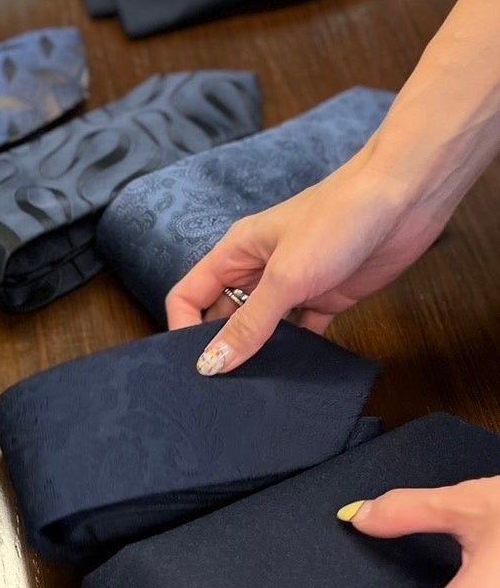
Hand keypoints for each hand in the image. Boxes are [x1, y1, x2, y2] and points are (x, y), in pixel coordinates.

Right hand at [164, 153, 453, 374]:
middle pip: (222, 315)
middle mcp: (259, 270)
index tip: (193, 365)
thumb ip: (248, 324)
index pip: (189, 295)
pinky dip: (297, 353)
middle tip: (221, 389)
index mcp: (236, 254)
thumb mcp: (285, 277)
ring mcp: (293, 285)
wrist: (406, 198)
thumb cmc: (338, 219)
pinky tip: (296, 376)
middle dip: (219, 348)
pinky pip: (301, 333)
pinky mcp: (326, 297)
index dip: (182, 328)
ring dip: (258, 354)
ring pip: (262, 328)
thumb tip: (210, 364)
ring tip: (255, 390)